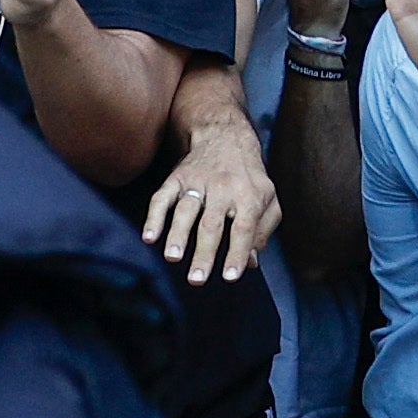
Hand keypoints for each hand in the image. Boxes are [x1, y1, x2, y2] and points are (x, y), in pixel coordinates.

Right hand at [143, 107, 277, 282]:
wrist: (226, 137)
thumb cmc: (250, 178)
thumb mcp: (268, 200)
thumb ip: (262, 231)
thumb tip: (251, 262)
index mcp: (249, 196)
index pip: (244, 228)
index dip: (237, 253)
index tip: (229, 277)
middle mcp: (223, 188)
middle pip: (212, 224)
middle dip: (204, 253)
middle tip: (196, 279)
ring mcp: (198, 182)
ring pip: (186, 210)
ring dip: (177, 235)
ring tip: (172, 258)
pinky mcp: (177, 177)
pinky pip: (162, 197)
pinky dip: (154, 217)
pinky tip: (149, 237)